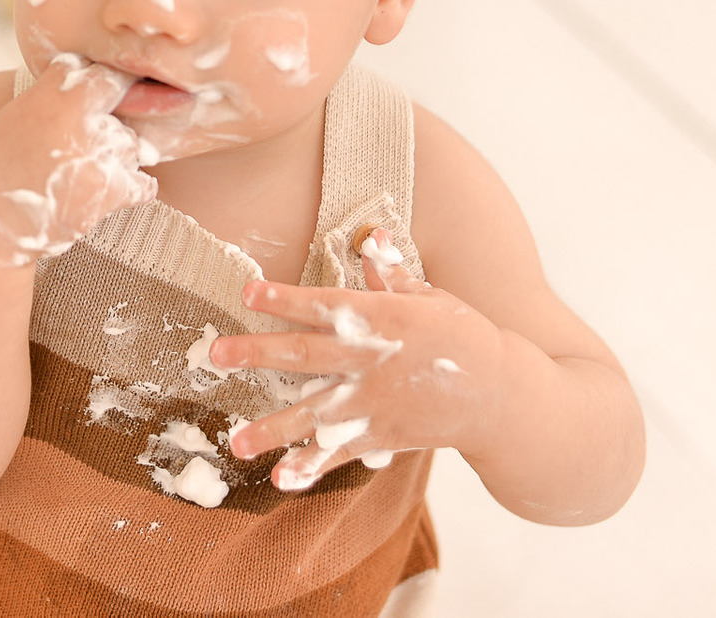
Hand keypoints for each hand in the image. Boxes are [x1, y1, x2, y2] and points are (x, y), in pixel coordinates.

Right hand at [0, 54, 158, 272]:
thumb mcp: (15, 116)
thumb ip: (52, 96)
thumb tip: (84, 81)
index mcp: (50, 93)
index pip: (94, 68)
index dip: (96, 82)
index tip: (91, 96)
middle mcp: (77, 117)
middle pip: (121, 103)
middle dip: (108, 121)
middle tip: (86, 144)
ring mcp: (97, 153)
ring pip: (132, 144)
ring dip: (117, 157)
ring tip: (82, 175)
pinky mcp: (110, 190)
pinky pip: (143, 183)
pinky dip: (131, 189)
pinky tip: (104, 191)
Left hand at [212, 229, 504, 489]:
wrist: (502, 396)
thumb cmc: (464, 338)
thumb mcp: (431, 297)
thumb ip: (393, 274)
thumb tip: (371, 237)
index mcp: (381, 319)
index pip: (323, 306)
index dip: (284, 298)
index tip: (247, 293)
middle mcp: (369, 361)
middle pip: (303, 355)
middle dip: (255, 353)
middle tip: (214, 355)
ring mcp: (373, 403)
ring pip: (313, 414)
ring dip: (271, 428)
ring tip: (235, 441)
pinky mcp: (380, 436)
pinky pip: (339, 454)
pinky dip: (310, 467)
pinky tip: (281, 478)